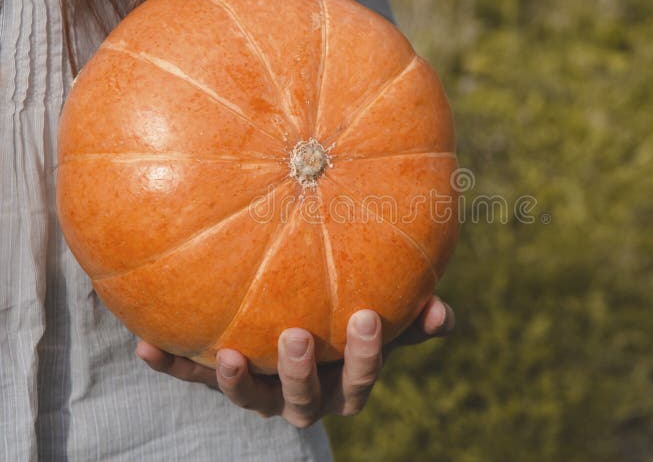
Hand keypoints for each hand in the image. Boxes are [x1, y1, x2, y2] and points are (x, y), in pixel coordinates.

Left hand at [135, 295, 454, 427]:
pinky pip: (192, 374)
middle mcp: (300, 397)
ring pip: (248, 399)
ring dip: (234, 382)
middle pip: (301, 399)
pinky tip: (145, 345)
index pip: (360, 379)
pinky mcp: (218, 377)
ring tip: (227, 355)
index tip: (369, 316)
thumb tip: (447, 313)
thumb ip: (410, 322)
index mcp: (342, 383)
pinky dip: (170, 364)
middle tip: (295, 337)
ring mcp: (258, 390)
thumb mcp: (380, 322)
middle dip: (299, 373)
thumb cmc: (347, 323)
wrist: (291, 329)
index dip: (366, 356)